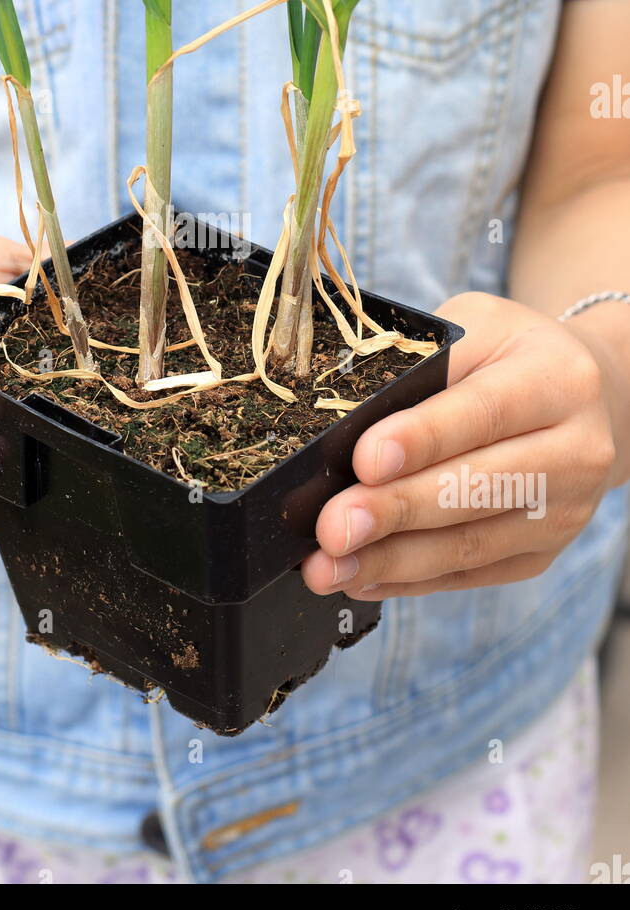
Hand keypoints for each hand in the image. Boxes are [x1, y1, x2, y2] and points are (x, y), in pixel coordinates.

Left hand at [302, 291, 617, 598]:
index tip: (365, 461)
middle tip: (332, 527)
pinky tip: (359, 577)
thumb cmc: (507, 358)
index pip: (484, 413)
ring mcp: (564, 512)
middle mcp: (575, 451)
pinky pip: (467, 574)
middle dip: (395, 512)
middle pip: (477, 489)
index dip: (423, 440)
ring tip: (328, 567)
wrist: (581, 401)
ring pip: (469, 545)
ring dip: (390, 561)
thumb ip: (423, 368)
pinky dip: (407, 580)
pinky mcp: (541, 554)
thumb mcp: (475, 330)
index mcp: (556, 380)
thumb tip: (345, 426)